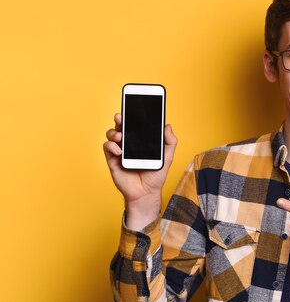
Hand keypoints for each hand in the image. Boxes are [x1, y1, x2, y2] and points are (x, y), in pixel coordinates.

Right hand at [103, 113, 176, 229]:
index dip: (133, 116)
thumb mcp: (167, 158)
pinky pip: (107, 147)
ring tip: (120, 136)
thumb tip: (167, 126)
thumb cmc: (156, 176)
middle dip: (120, 119)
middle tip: (121, 116)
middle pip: (121, 126)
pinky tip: (119, 150)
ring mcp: (120, 151)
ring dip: (114, 132)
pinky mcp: (112, 160)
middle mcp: (130, 143)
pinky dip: (111, 145)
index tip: (133, 108)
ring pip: (112, 134)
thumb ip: (170, 142)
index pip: (136, 125)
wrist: (146, 193)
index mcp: (142, 141)